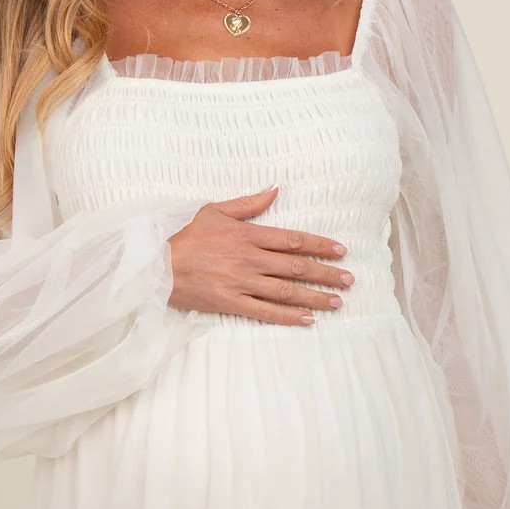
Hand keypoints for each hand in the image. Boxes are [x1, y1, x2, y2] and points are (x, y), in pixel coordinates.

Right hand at [168, 185, 352, 323]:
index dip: (321, 245)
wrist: (159, 265)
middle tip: (350, 280)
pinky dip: (288, 316)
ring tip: (337, 301)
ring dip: (314, 296)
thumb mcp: (215, 210)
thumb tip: (275, 189)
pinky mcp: (232, 303)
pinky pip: (265, 312)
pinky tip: (308, 319)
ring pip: (286, 291)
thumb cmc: (187, 237)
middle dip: (326, 273)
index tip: (342, 251)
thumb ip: (248, 203)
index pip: (294, 240)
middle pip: (296, 266)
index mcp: (249, 235)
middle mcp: (250, 259)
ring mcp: (242, 283)